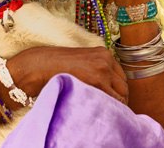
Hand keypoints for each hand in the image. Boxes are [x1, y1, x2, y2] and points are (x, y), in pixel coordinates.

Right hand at [8, 45, 128, 104]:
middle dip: (119, 99)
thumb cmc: (57, 66)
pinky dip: (108, 107)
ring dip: (115, 104)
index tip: (112, 99)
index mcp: (103, 52)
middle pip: (123, 86)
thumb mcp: (81, 61)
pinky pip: (112, 101)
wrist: (40, 65)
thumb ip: (96, 68)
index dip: (117, 90)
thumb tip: (109, 88)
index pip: (121, 76)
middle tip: (109, 108)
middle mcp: (106, 59)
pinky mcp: (98, 81)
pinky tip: (97, 109)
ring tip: (103, 110)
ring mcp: (103, 69)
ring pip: (121, 95)